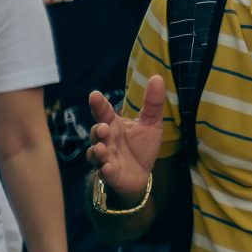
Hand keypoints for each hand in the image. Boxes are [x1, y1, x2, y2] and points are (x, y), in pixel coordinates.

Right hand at [86, 76, 167, 198]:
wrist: (141, 175)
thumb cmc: (141, 146)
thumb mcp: (151, 123)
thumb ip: (152, 103)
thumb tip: (157, 77)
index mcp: (114, 125)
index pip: (104, 113)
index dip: (98, 105)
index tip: (94, 95)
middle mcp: (106, 141)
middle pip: (96, 133)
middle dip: (97, 130)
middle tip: (103, 128)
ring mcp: (106, 158)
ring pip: (95, 154)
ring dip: (97, 151)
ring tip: (102, 149)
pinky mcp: (110, 175)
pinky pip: (104, 173)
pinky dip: (105, 171)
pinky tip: (108, 168)